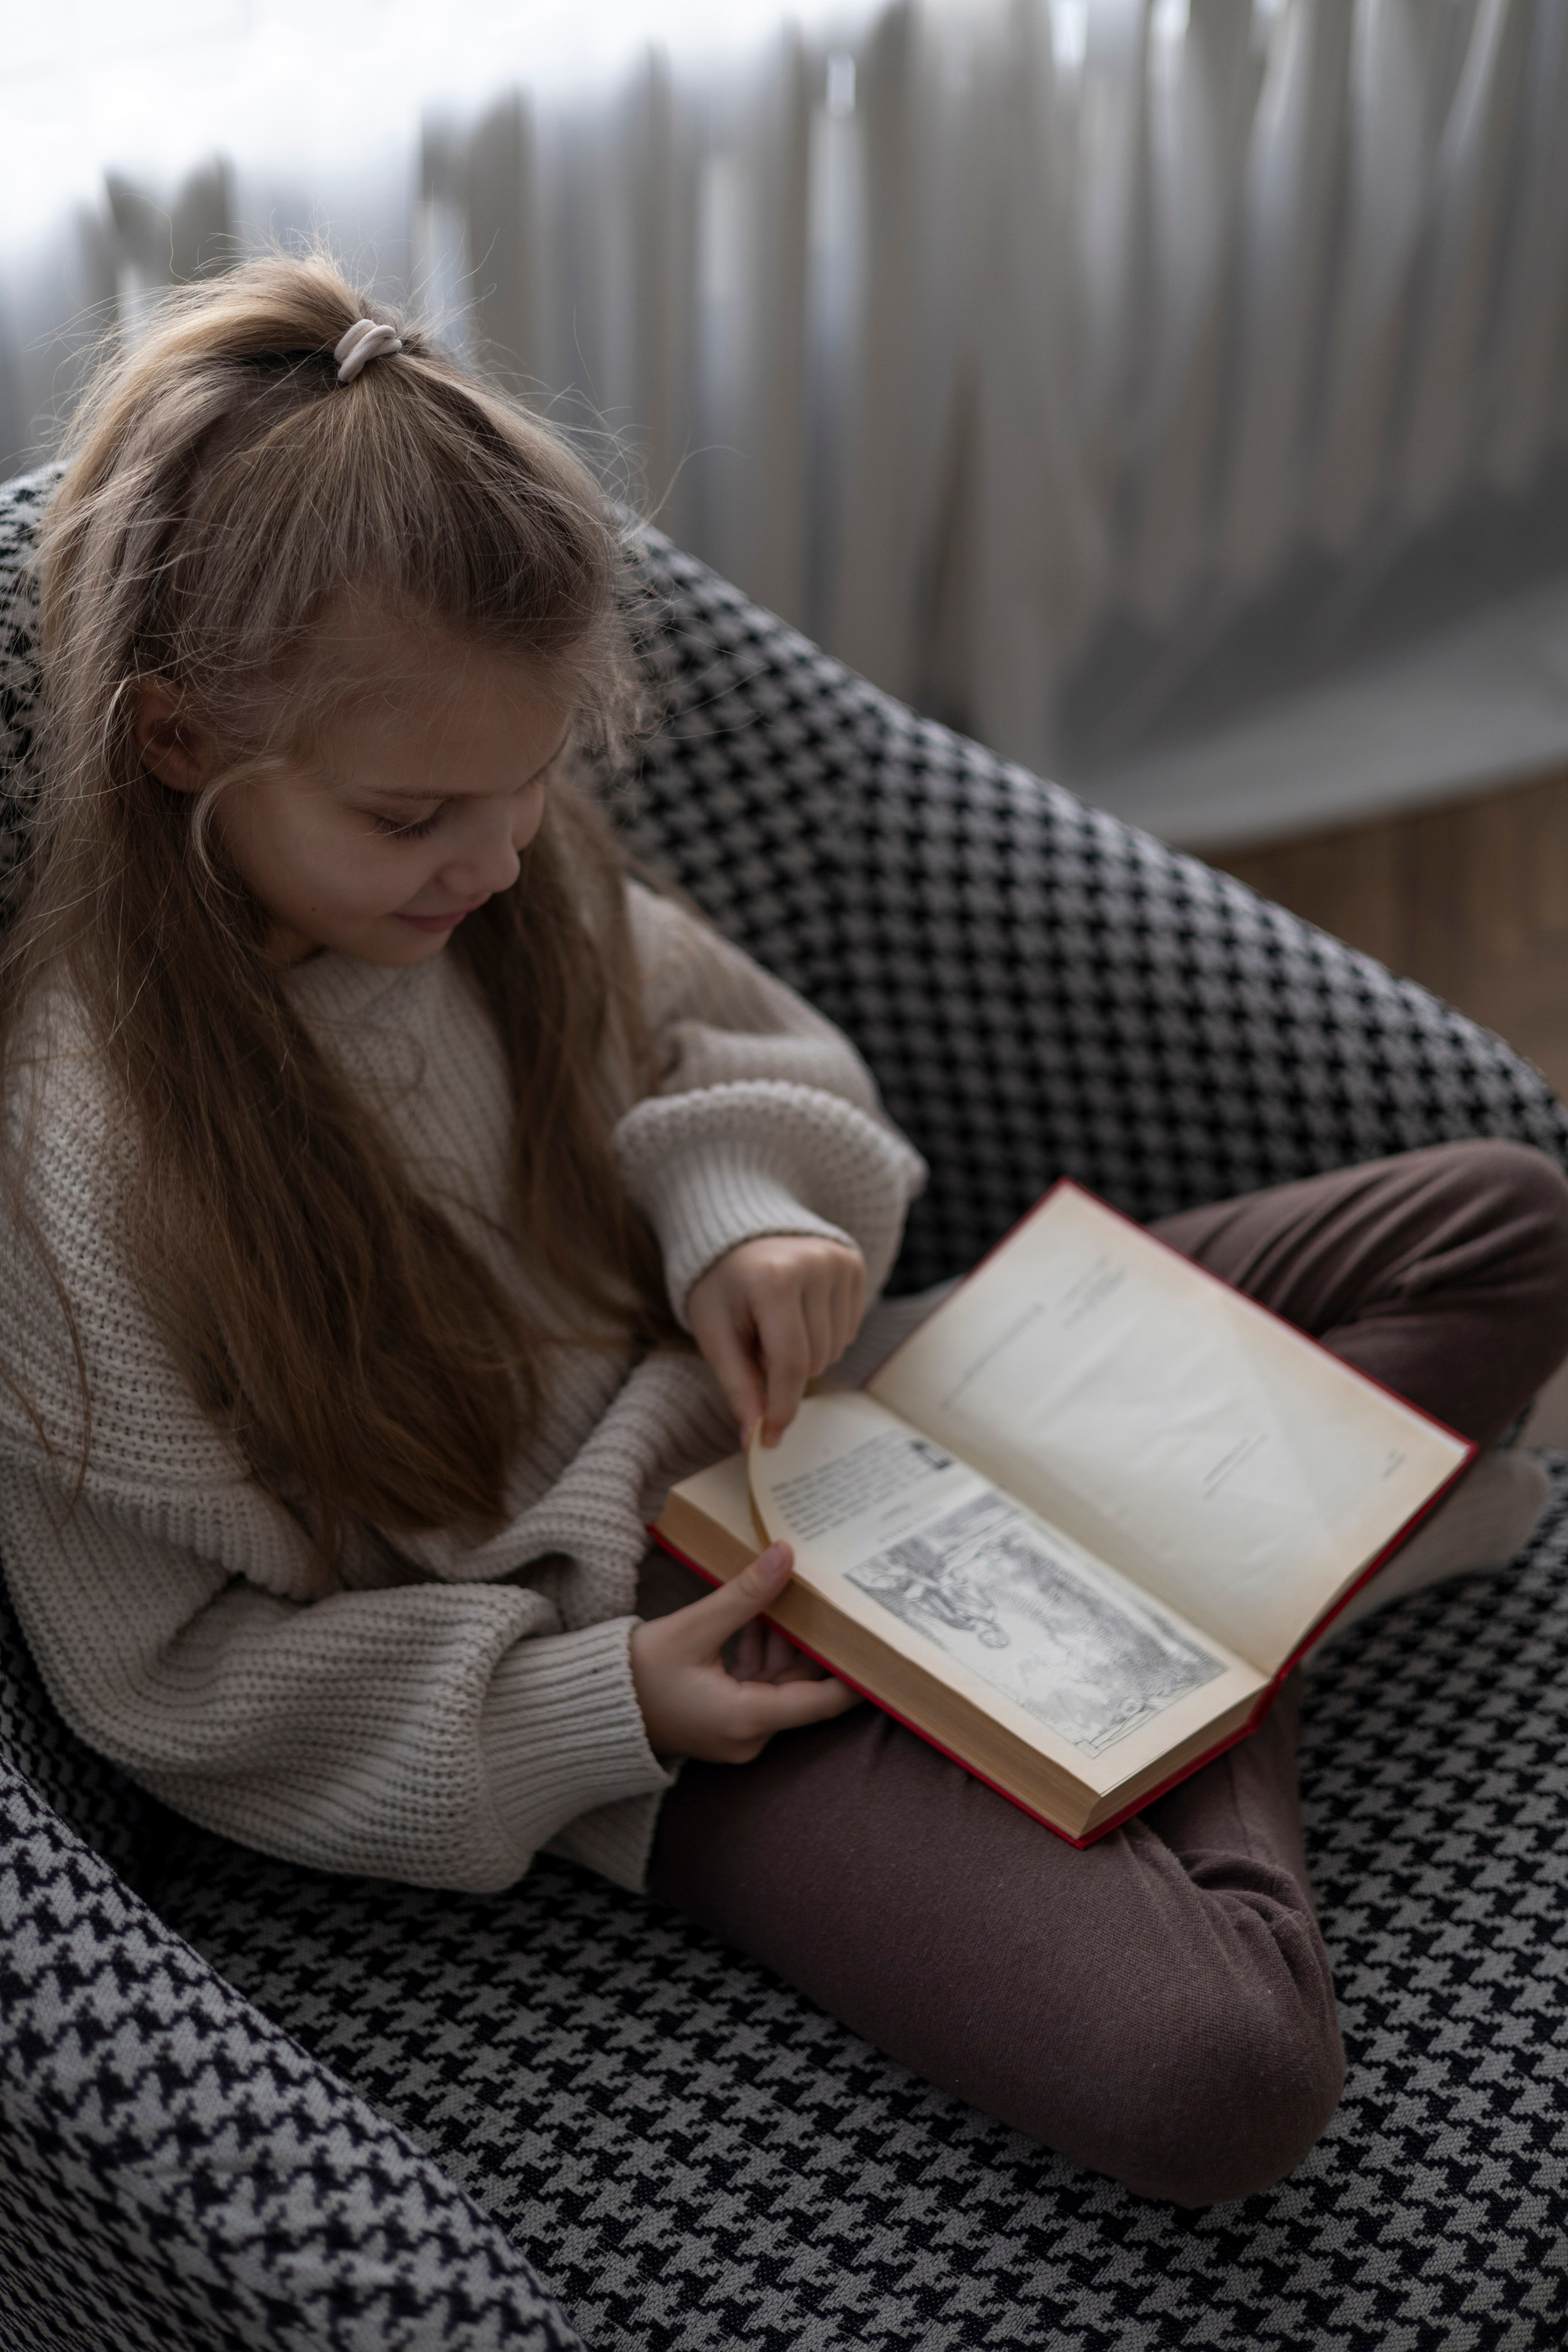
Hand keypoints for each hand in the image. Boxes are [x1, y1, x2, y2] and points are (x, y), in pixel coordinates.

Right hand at [630, 1540, 860, 1761]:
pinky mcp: (725, 1721)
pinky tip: (757, 1615)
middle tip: (834, 1596)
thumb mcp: (693, 1627)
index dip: (856, 1673)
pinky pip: (757, 1684)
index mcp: (748, 1720)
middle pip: (801, 1686)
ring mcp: (737, 1731)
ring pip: (779, 1681)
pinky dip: (759, 1652)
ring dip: (782, 1641)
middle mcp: (749, 1735)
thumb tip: (787, 1556)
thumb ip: (744, 1595)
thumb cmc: (636, 1673)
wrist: (591, 1706)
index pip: (823, 1701)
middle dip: (812, 1640)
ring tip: (792, 1593)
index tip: (881, 1643)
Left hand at [687, 1234, 865, 1444]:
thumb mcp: (715, 1334)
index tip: (770, 1438)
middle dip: (784, 1372)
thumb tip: (753, 1438)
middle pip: (815, 1360)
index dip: (782, 1407)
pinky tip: (798, 1314)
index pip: (790, 1363)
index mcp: (773, 1280)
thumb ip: (737, 1385)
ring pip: (835, 1349)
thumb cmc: (720, 1287)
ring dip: (805, 1355)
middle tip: (756, 1344)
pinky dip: (822, 1336)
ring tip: (775, 1326)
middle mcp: (814, 1265)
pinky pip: (848, 1329)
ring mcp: (838, 1261)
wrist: (737, 1233)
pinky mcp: (853, 1263)